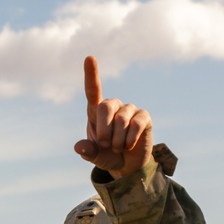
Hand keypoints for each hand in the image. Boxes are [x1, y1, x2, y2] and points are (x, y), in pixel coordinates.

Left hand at [74, 56, 152, 178]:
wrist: (127, 165)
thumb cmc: (107, 155)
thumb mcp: (95, 156)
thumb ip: (87, 151)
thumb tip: (79, 147)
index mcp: (96, 112)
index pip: (93, 90)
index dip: (91, 74)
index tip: (89, 58)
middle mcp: (113, 107)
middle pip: (106, 106)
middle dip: (103, 130)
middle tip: (104, 144)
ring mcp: (130, 110)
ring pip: (121, 119)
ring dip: (117, 139)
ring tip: (117, 148)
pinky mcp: (144, 117)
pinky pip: (137, 123)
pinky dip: (130, 138)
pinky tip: (129, 145)